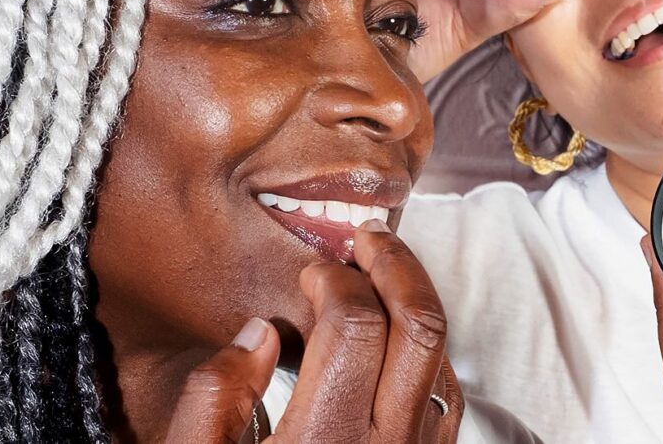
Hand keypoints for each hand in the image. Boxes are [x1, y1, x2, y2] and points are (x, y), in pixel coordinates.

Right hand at [165, 220, 462, 442]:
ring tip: (381, 275)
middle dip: (396, 264)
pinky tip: (395, 337)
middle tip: (367, 239)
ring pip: (445, 355)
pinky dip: (427, 349)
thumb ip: (213, 399)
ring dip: (417, 302)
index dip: (333, 280)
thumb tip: (259, 334)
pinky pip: (449, 393)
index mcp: (325, 441)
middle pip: (421, 324)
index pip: (355, 324)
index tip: (310, 276)